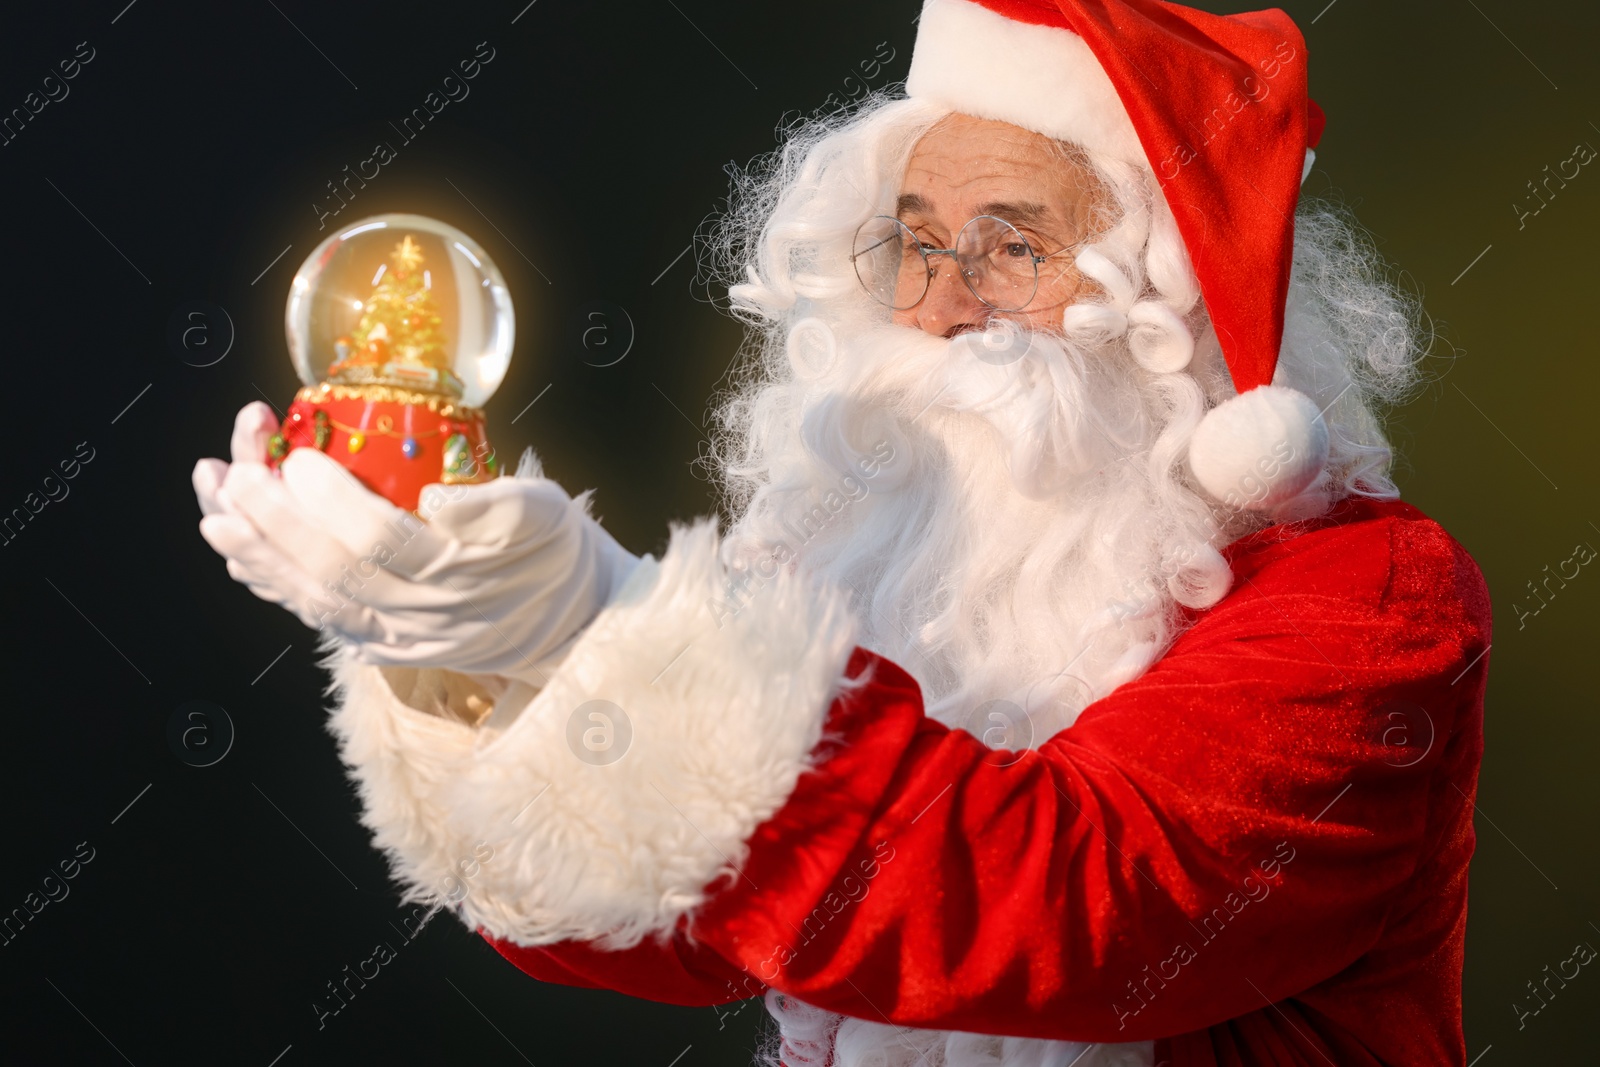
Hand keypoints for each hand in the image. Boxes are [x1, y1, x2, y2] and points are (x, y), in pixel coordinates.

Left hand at [193, 402, 639, 685]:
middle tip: (232, 473)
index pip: (379, 540)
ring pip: (313, 599)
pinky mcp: (384, 646)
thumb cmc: (553, 552)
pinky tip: (240, 554)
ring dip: (255, 555)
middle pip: (329, 571)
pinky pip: (318, 617)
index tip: (299, 455)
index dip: (330, 501)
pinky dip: (273, 585)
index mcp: (458, 575)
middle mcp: (420, 615)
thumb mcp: (546, 514)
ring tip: (213, 510)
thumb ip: (495, 507)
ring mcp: (397, 637)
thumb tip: (438, 499)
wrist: (568, 622)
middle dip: (270, 521)